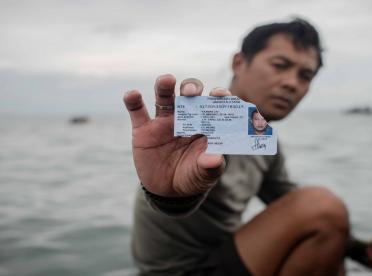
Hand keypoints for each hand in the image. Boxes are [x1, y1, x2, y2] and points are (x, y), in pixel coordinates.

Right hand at [123, 74, 230, 196]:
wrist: (168, 190)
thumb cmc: (193, 177)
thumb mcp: (204, 175)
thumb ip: (210, 166)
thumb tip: (216, 159)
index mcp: (205, 124)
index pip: (214, 104)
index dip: (219, 95)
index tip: (220, 95)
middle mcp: (186, 117)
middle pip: (189, 95)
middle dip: (192, 88)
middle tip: (191, 92)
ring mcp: (164, 121)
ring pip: (164, 97)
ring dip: (164, 86)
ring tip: (167, 80)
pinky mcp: (143, 129)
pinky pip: (137, 111)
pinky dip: (133, 101)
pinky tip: (132, 95)